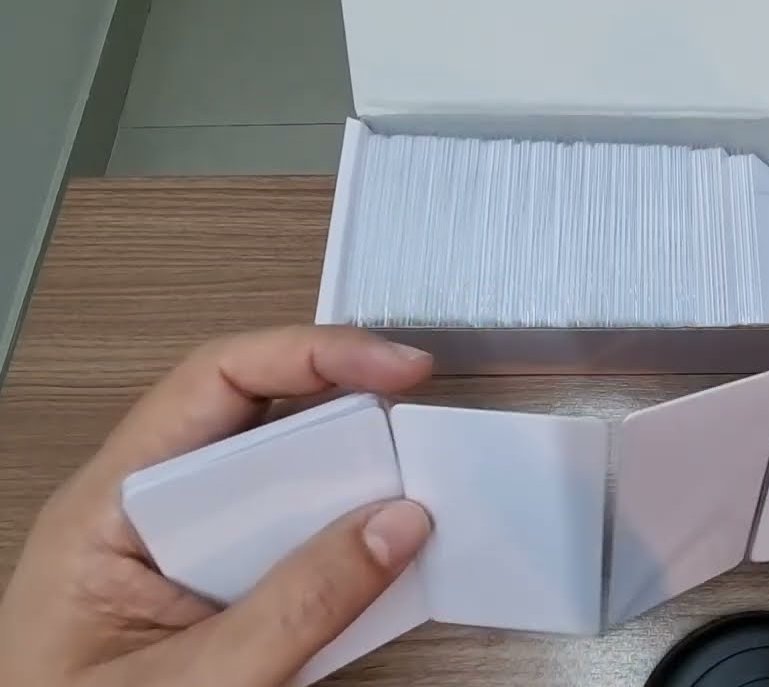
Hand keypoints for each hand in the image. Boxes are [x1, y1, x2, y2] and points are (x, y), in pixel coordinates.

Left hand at [0, 326, 434, 686]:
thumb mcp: (192, 680)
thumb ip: (297, 608)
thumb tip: (396, 526)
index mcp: (109, 508)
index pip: (216, 384)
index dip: (313, 354)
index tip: (395, 366)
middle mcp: (149, 512)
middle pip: (263, 423)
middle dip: (349, 423)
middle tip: (419, 445)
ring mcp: (188, 553)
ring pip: (287, 485)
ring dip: (352, 490)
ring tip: (411, 507)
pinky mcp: (221, 591)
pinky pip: (294, 543)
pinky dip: (346, 547)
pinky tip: (380, 566)